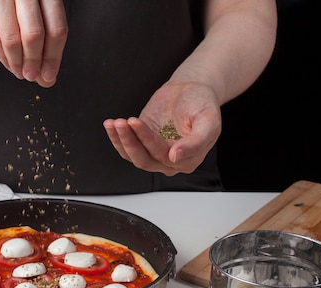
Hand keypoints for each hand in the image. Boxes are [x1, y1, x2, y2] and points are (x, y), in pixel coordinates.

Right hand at [0, 0, 67, 86]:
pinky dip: (2, 55)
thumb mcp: (34, 9)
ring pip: (12, 38)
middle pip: (34, 34)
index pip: (56, 28)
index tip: (49, 75)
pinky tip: (8, 63)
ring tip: (19, 72)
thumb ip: (44, 39)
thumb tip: (47, 76)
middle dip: (33, 62)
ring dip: (16, 62)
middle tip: (31, 75)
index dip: (53, 57)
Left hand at [104, 81, 221, 175]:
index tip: (137, 123)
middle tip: (123, 121)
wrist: (189, 91)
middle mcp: (170, 162)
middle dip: (131, 141)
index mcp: (189, 160)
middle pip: (145, 159)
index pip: (164, 155)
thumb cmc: (202, 104)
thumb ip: (196, 141)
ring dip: (122, 140)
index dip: (149, 140)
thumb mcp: (209, 120)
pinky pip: (126, 148)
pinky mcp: (141, 144)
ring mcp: (154, 154)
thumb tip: (175, 157)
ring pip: (133, 156)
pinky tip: (111, 125)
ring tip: (116, 122)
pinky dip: (116, 138)